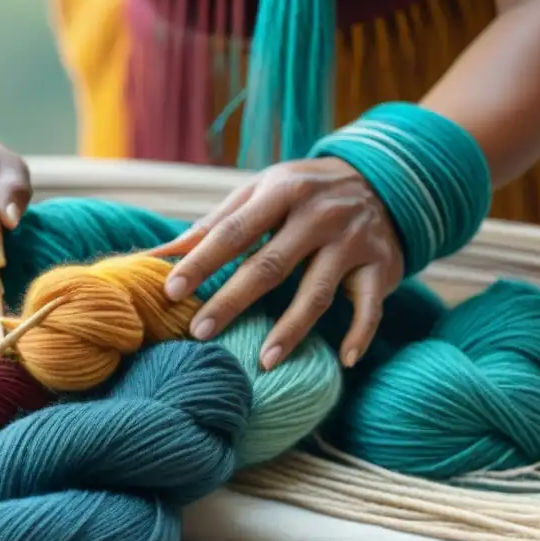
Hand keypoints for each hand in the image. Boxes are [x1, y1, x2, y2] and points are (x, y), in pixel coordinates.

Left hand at [150, 158, 403, 369]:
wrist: (384, 179)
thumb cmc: (302, 193)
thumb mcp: (260, 192)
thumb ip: (213, 224)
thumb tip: (156, 254)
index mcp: (281, 192)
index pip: (233, 232)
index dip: (202, 262)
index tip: (170, 291)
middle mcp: (319, 216)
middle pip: (269, 265)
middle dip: (232, 301)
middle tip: (199, 333)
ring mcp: (352, 242)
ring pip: (316, 292)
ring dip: (291, 330)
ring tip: (264, 362)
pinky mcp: (381, 266)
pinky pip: (370, 306)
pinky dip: (361, 333)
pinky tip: (344, 359)